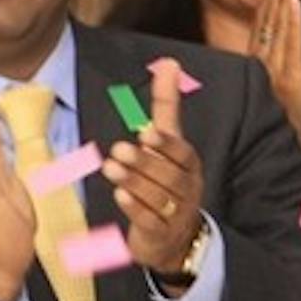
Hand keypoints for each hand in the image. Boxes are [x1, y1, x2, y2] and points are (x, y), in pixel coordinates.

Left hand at [105, 55, 206, 280]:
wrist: (176, 236)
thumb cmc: (168, 180)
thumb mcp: (169, 142)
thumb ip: (167, 106)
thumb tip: (169, 63)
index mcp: (189, 165)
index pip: (182, 153)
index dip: (165, 144)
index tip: (146, 133)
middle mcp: (187, 188)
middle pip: (169, 175)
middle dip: (143, 162)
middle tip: (118, 150)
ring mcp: (176, 213)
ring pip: (158, 197)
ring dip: (134, 182)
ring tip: (110, 169)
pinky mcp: (161, 234)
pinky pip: (150, 222)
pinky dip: (135, 209)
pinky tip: (119, 197)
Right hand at [249, 0, 300, 145]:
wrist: (284, 163)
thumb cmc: (289, 136)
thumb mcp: (292, 105)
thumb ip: (295, 81)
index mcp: (267, 72)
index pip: (267, 29)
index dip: (269, 3)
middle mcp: (269, 69)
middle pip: (269, 24)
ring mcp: (278, 74)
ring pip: (278, 30)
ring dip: (280, 0)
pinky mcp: (289, 82)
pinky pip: (289, 46)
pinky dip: (290, 24)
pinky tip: (293, 4)